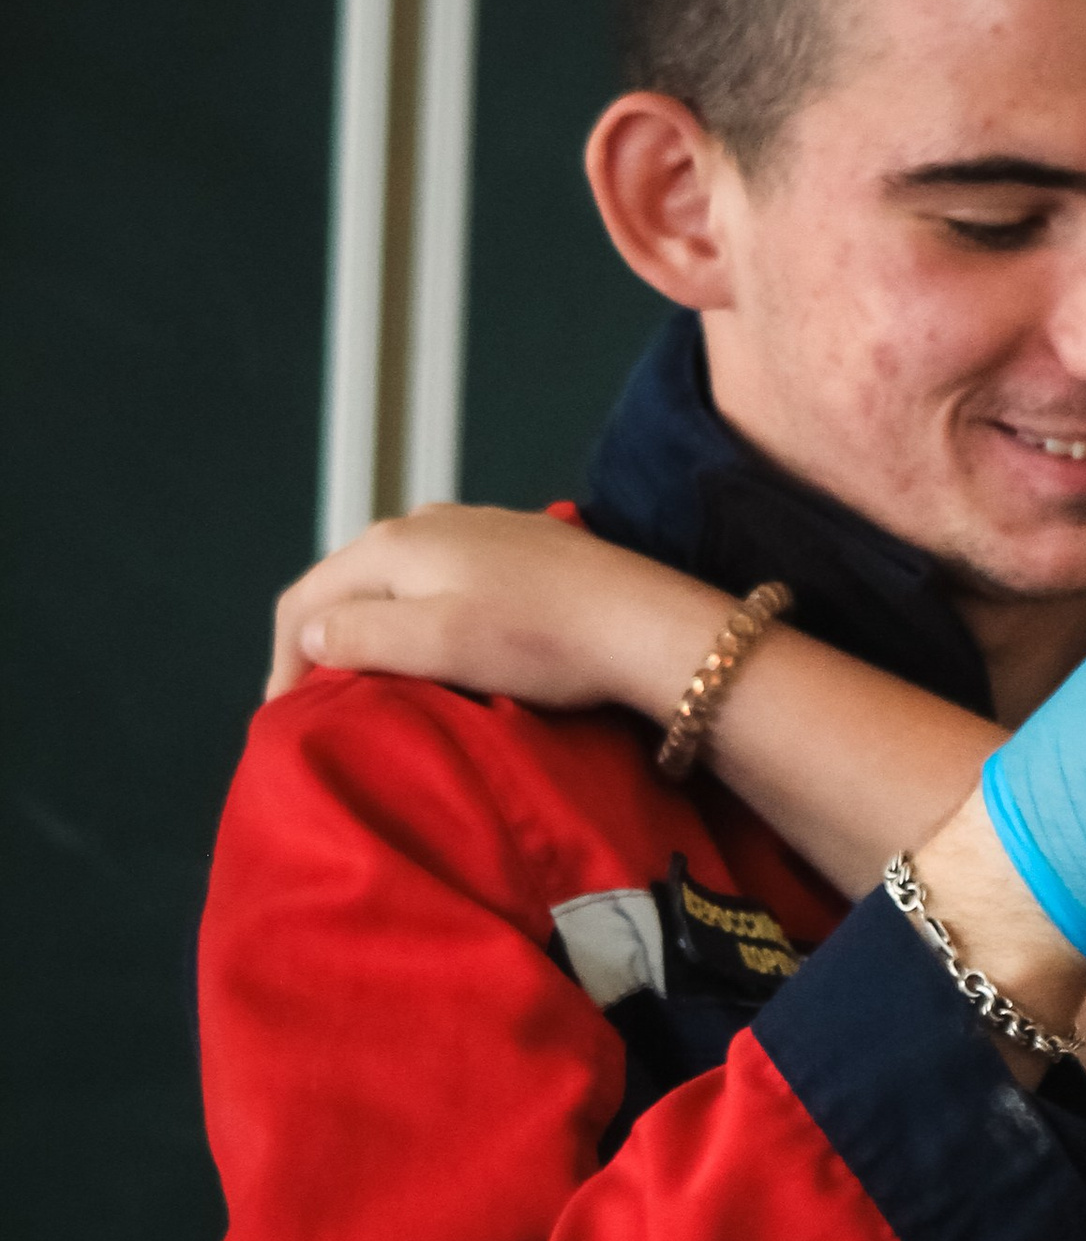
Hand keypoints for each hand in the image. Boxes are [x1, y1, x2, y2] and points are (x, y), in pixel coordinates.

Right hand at [268, 506, 724, 718]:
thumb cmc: (540, 640)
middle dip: (326, 642)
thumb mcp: (434, 643)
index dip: (284, 661)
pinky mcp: (518, 547)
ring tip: (376, 683)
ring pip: (397, 582)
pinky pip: (444, 581)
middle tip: (325, 705)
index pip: (305, 599)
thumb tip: (313, 635)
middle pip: (348, 585)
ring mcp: (475, 529)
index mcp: (392, 544)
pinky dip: (422, 618)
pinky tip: (443, 650)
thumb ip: (359, 636)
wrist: (644, 624)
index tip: (288, 718)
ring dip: (376, 630)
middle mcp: (426, 522)